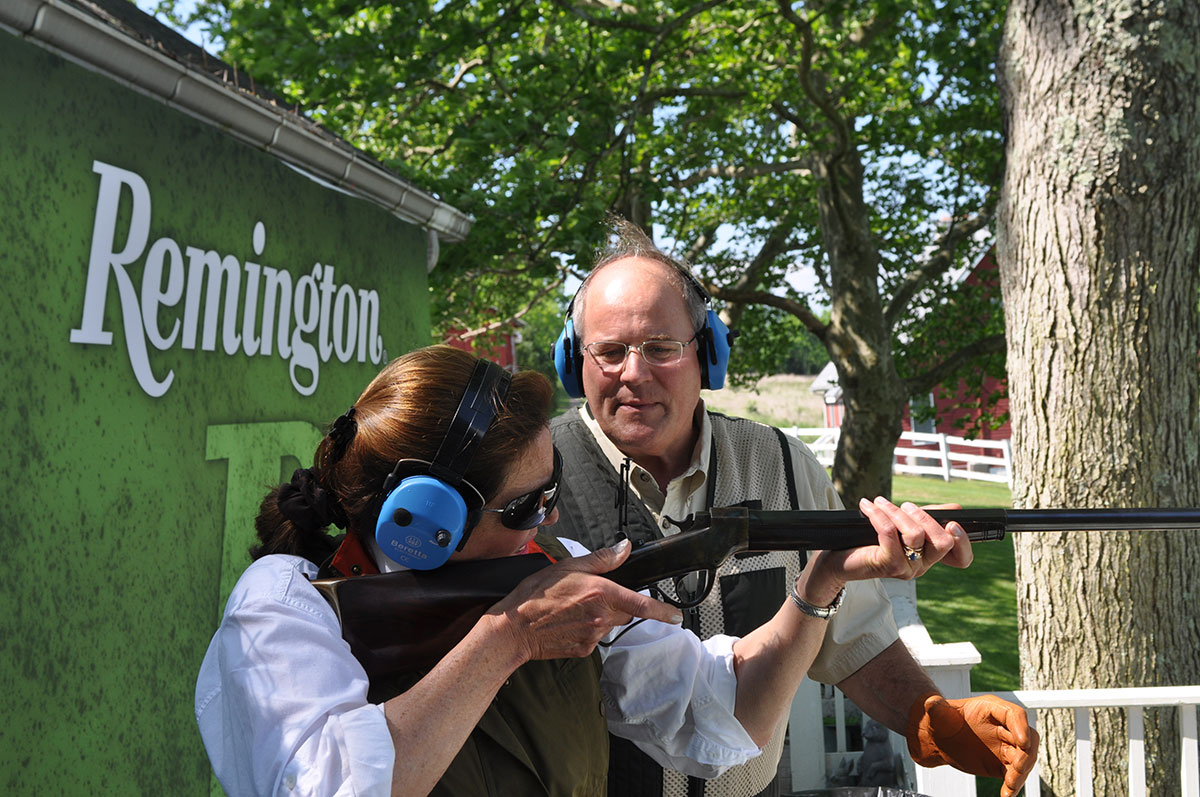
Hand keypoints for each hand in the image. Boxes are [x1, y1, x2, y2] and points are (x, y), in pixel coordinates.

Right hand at [487, 539, 682, 661]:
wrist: (514, 628)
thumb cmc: (536, 595)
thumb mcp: (568, 566)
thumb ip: (601, 559)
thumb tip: (624, 549)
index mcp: (602, 593)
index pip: (642, 604)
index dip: (663, 611)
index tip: (676, 616)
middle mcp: (602, 617)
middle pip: (624, 612)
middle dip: (615, 604)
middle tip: (589, 596)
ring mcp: (593, 636)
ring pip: (609, 625)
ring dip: (600, 617)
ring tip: (572, 609)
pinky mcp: (584, 650)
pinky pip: (594, 638)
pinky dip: (587, 630)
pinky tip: (567, 622)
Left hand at [829, 497, 974, 582]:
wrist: (837, 560)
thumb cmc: (868, 541)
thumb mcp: (901, 526)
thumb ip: (926, 519)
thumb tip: (956, 509)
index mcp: (928, 557)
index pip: (961, 559)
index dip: (964, 542)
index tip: (952, 523)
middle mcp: (922, 566)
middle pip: (943, 542)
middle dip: (925, 516)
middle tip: (904, 505)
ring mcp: (906, 569)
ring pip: (916, 535)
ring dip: (897, 512)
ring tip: (880, 503)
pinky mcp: (888, 566)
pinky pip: (890, 534)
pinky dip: (879, 515)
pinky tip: (867, 506)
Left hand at [906, 692, 1039, 796]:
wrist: (939, 738)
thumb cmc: (940, 719)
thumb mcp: (936, 712)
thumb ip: (935, 708)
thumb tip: (930, 703)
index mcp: (992, 709)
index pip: (1015, 715)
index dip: (1021, 727)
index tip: (1022, 743)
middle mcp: (1004, 727)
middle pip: (1028, 739)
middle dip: (1026, 754)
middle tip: (1017, 769)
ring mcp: (1006, 746)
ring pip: (1025, 759)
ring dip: (1021, 774)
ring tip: (1009, 787)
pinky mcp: (1002, 764)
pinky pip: (1014, 775)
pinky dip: (1013, 786)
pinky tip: (1006, 795)